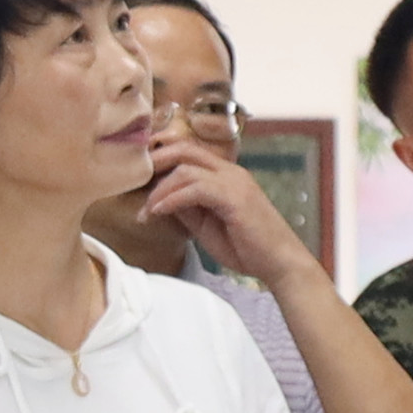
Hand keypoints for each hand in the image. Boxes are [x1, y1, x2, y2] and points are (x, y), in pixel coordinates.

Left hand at [135, 131, 308, 291]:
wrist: (278, 263)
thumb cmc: (245, 247)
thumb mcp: (206, 225)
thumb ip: (186, 207)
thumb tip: (159, 198)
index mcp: (225, 175)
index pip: (188, 153)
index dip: (161, 159)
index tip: (139, 177)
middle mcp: (230, 172)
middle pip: (185, 149)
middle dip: (155, 160)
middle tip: (133, 178)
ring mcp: (234, 182)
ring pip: (186, 169)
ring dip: (159, 190)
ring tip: (147, 211)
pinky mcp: (235, 197)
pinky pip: (195, 188)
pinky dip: (172, 199)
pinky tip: (158, 212)